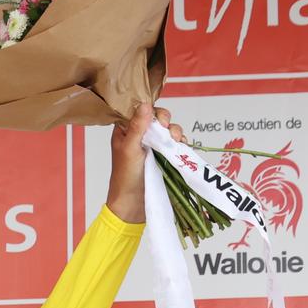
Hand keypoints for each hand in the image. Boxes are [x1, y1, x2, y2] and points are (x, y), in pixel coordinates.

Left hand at [105, 102, 188, 224]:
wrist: (132, 204)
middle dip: (166, 121)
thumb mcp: (130, 148)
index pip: (141, 110)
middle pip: (158, 118)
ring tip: (176, 141)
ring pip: (169, 130)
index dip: (152, 110)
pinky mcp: (164, 156)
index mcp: (126, 130)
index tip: (158, 119)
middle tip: (167, 131)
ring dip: (175, 132)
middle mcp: (140, 135)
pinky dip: (181, 143)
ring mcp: (153, 146)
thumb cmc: (125, 176)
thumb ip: (138, 126)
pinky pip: (176, 144)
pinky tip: (182, 147)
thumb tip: (145, 104)